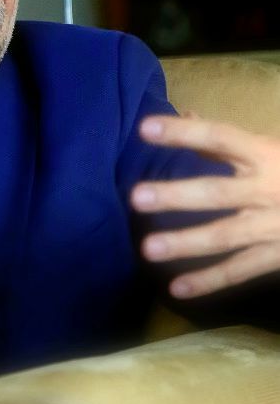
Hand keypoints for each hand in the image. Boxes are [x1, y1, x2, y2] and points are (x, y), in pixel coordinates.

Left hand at [130, 114, 279, 297]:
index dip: (183, 133)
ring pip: (225, 236)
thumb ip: (227, 140)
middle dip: (177, 196)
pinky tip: (177, 290)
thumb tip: (186, 114)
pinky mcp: (277, 256)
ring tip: (148, 248)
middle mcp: (268, 189)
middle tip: (137, 198)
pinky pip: (240, 270)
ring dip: (186, 242)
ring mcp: (272, 226)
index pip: (219, 138)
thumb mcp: (271, 149)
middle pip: (217, 192)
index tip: (145, 129)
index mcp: (266, 154)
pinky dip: (209, 281)